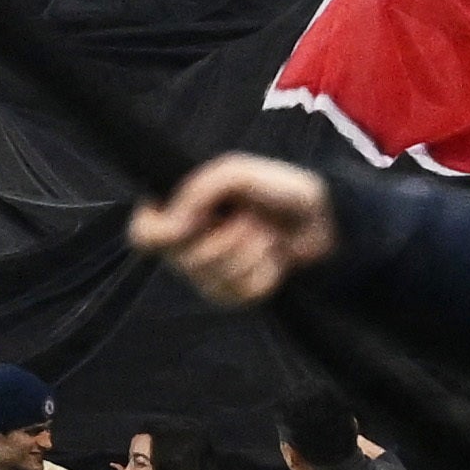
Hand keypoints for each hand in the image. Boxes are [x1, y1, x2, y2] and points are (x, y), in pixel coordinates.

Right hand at [133, 154, 337, 307]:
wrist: (327, 220)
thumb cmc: (280, 189)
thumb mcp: (237, 173)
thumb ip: (198, 190)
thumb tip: (171, 225)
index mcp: (183, 211)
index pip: (142, 234)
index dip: (158, 232)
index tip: (187, 223)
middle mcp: (190, 246)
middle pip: (183, 259)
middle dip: (226, 237)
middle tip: (249, 218)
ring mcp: (212, 275)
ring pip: (213, 278)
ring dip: (250, 253)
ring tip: (267, 235)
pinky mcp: (237, 296)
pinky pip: (239, 295)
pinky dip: (264, 274)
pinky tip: (275, 260)